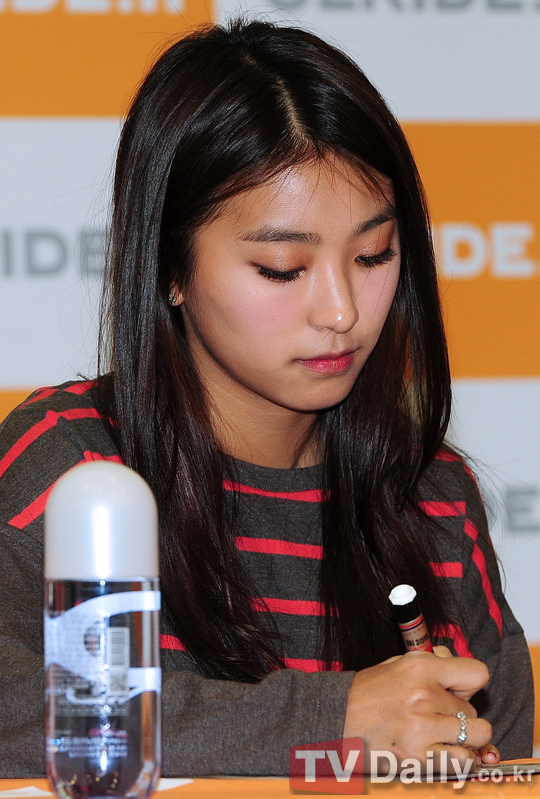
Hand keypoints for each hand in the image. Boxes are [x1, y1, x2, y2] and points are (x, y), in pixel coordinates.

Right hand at [343, 650, 491, 769]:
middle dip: (460, 715)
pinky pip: (464, 761)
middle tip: (438, 717)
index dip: (471, 685)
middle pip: (473, 709)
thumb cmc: (367, 693)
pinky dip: (460, 760)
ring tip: (445, 736)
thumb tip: (460, 669)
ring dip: (465, 738)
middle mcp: (424, 694)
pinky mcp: (417, 757)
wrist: (336, 718)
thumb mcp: (398, 665)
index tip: (459, 692)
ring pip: (477, 734)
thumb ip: (432, 664)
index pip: (478, 674)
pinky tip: (443, 753)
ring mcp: (422, 727)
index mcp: (420, 667)